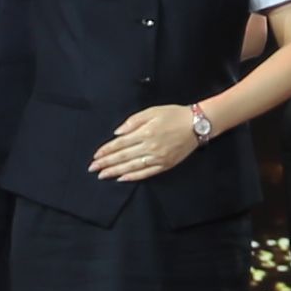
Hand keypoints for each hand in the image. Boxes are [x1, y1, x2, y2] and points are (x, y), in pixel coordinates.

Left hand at [90, 104, 209, 183]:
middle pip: (123, 156)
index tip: (95, 156)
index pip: (120, 144)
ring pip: (132, 167)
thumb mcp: (152, 111)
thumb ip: (133, 121)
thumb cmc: (174, 114)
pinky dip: (133, 177)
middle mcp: (150, 147)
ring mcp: (158, 158)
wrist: (198, 124)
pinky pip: (146, 173)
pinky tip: (122, 178)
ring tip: (102, 175)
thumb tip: (117, 133)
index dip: (106, 151)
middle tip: (92, 168)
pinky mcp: (165, 165)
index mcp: (145, 132)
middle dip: (106, 163)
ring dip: (116, 171)